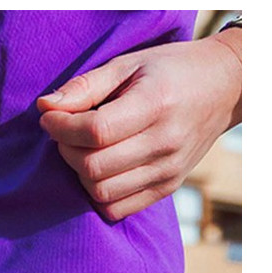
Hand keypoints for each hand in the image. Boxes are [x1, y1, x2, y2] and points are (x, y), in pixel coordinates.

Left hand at [36, 31, 241, 221]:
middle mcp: (165, 143)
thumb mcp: (129, 64)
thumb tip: (45, 107)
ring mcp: (168, 171)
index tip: (49, 116)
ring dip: (79, 173)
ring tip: (82, 149)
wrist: (226, 87)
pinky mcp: (168, 187)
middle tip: (65, 131)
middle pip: (93, 166)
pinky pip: (118, 208)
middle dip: (65, 149)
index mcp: (155, 105)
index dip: (60, 127)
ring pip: (101, 192)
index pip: (94, 131)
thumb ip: (86, 86)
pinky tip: (98, 169)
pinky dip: (98, 194)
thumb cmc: (171, 70)